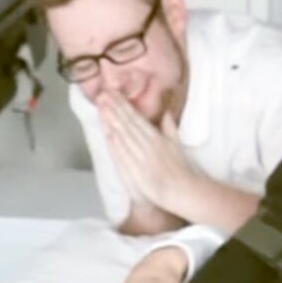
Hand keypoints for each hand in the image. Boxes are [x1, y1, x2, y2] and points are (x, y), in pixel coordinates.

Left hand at [99, 93, 201, 213]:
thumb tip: (167, 113)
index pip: (136, 117)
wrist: (180, 189)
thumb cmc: (179, 169)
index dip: (123, 104)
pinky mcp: (135, 169)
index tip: (113, 93)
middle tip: (102, 94)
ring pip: (122, 134)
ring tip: (101, 107)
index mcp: (156, 137)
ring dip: (111, 120)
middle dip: (113, 107)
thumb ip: (170, 128)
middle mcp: (147, 144)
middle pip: (127, 123)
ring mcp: (139, 156)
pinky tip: (106, 132)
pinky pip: (122, 153)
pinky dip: (114, 142)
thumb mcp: (176, 144)